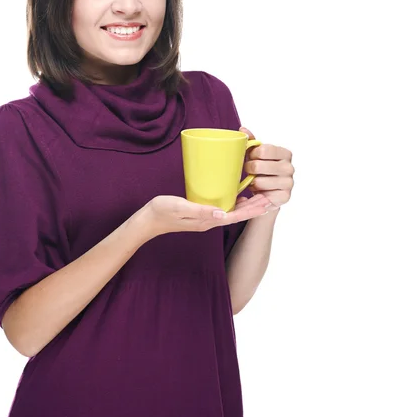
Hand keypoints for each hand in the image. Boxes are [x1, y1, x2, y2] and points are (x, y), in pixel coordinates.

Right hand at [143, 193, 272, 238]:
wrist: (147, 221)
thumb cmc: (161, 212)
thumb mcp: (179, 207)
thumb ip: (199, 210)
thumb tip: (221, 213)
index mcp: (206, 221)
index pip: (234, 216)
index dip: (250, 210)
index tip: (265, 203)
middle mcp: (209, 221)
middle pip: (236, 214)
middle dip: (253, 207)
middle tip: (269, 197)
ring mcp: (204, 218)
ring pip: (230, 212)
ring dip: (245, 205)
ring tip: (259, 196)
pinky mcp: (200, 212)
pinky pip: (222, 208)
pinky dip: (232, 202)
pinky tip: (236, 195)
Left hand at [238, 126, 294, 210]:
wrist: (268, 192)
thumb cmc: (262, 170)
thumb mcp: (256, 154)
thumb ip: (251, 141)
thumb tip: (242, 129)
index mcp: (285, 153)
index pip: (263, 150)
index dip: (251, 154)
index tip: (250, 157)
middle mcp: (289, 167)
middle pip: (258, 166)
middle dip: (248, 169)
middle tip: (249, 171)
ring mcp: (289, 183)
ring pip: (258, 181)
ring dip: (251, 183)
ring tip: (253, 182)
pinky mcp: (284, 197)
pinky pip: (262, 194)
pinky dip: (256, 193)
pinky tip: (258, 191)